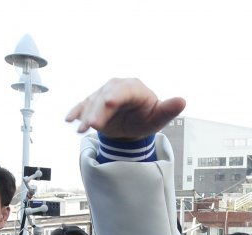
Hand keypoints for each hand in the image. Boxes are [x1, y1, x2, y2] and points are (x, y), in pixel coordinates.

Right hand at [67, 78, 185, 140]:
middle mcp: (118, 87)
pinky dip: (76, 111)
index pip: (124, 91)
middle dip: (97, 111)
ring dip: (85, 115)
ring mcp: (104, 94)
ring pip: (92, 102)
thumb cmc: (148, 118)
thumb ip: (169, 110)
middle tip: (91, 126)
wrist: (134, 123)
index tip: (107, 105)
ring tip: (80, 130)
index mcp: (135, 88)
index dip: (115, 97)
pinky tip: (69, 119)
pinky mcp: (94, 102)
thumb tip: (182, 101)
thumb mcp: (159, 117)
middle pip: (105, 97)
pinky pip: (84, 105)